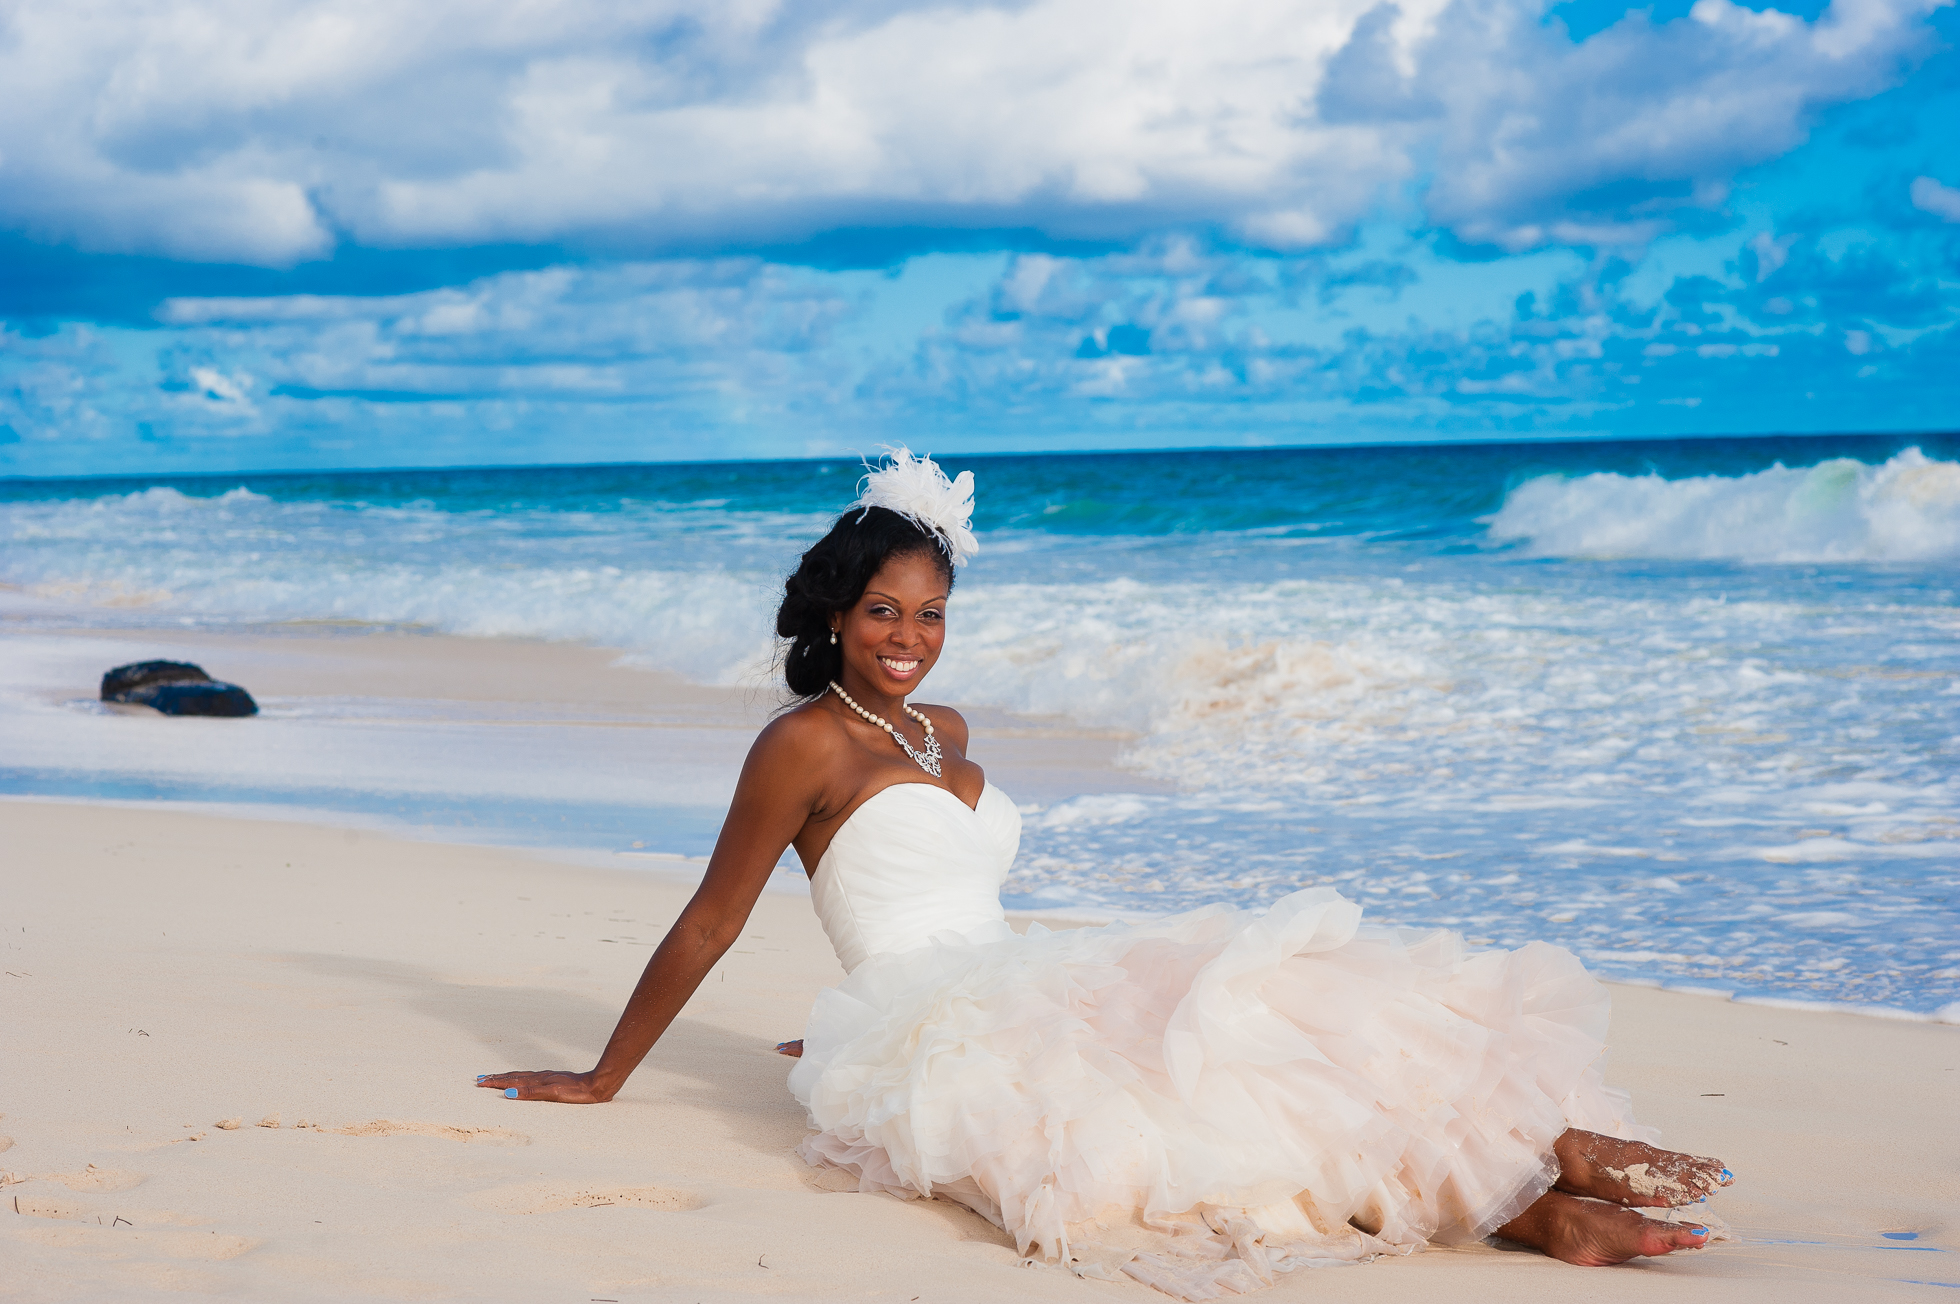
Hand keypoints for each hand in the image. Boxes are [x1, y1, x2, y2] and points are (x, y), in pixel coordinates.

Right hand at [475, 1069, 613, 1102]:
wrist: (597, 1085)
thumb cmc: (576, 1092)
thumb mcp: (553, 1094)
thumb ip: (531, 1093)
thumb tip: (509, 1093)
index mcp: (537, 1081)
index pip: (511, 1081)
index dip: (495, 1082)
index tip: (479, 1082)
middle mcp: (540, 1077)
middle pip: (513, 1077)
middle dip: (496, 1078)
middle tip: (479, 1079)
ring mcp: (547, 1078)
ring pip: (521, 1076)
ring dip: (505, 1077)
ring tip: (493, 1078)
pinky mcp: (554, 1080)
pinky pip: (530, 1078)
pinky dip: (519, 1079)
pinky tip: (520, 1081)